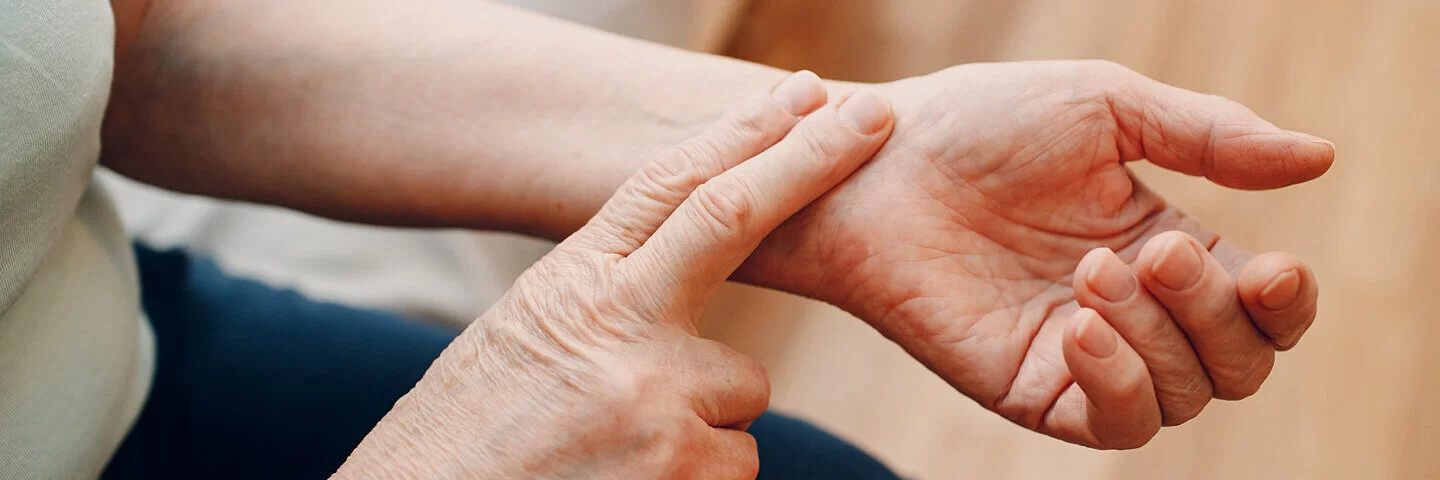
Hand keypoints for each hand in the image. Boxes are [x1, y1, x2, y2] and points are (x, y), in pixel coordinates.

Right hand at [334, 72, 893, 478]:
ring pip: (745, 388)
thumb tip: (693, 267)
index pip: (667, 183)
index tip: (798, 96)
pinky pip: (738, 459)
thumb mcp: (527, 335)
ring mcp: (655, 396)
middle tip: (871, 115)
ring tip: (619, 450)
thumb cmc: (468, 437)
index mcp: (572, 283)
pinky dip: (700, 474)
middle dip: (812, 158)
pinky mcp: (682, 468)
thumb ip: (612, 295)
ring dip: (707, 419)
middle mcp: (618, 323)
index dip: (740, 132)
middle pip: (736, 217)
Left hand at [738, 60, 1332, 448]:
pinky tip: (1082, 326)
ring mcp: (1082, 355)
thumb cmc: (979, 125)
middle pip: (1239, 363)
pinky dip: (1117, 382)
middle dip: (1217, 312)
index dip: (1287, 302)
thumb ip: (1209, 135)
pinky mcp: (1029, 388)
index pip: (1262, 304)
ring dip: (1162, 338)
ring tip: (1094, 269)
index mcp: (1164, 244)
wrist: (873, 163)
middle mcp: (1134, 311)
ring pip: (1185, 397)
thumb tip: (1321, 158)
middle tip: (1154, 250)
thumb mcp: (1107, 108)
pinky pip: (1112, 424)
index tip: (1276, 268)